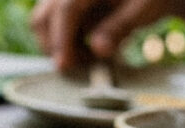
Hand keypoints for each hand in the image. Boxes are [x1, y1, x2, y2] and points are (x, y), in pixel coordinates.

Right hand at [31, 0, 169, 70]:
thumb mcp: (141, 10)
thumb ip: (119, 28)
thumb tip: (98, 49)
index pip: (66, 9)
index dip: (62, 40)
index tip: (64, 65)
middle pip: (44, 17)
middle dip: (56, 46)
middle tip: (82, 65)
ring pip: (44, 21)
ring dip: (60, 44)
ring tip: (90, 56)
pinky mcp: (67, 4)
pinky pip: (54, 23)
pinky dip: (66, 39)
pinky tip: (89, 47)